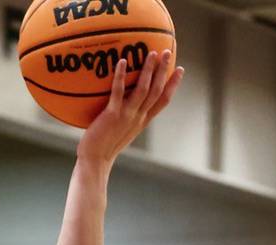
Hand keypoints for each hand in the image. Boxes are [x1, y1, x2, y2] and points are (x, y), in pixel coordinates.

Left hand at [78, 50, 182, 166]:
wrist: (95, 160)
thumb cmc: (104, 145)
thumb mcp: (120, 129)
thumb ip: (125, 115)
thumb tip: (122, 97)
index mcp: (142, 121)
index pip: (163, 101)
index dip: (173, 85)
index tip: (180, 69)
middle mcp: (138, 118)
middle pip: (156, 91)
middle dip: (164, 71)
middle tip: (169, 52)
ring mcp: (127, 116)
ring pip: (143, 90)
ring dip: (148, 70)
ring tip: (152, 53)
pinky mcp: (112, 115)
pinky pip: (118, 92)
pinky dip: (121, 76)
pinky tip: (122, 61)